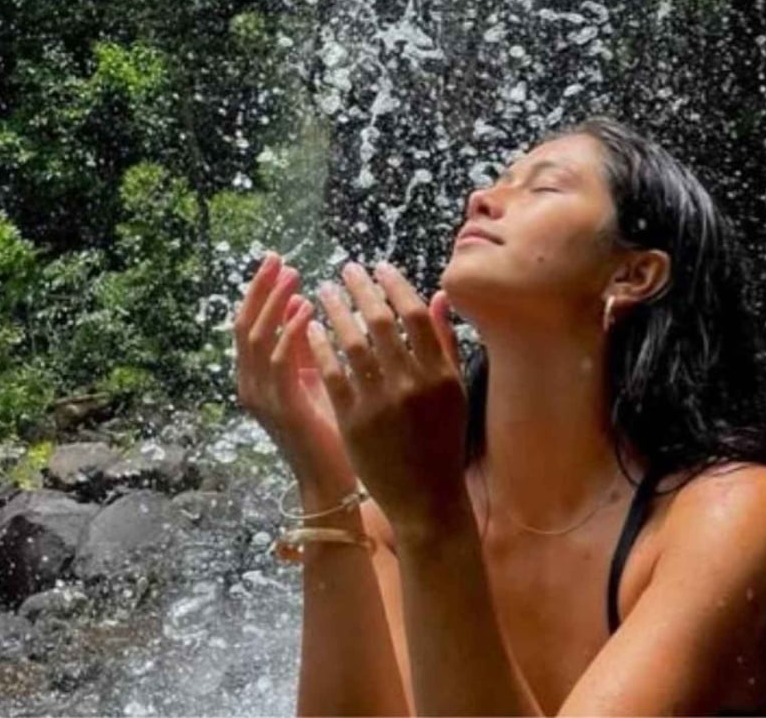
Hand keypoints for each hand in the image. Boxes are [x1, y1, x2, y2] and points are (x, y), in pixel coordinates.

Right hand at [233, 251, 354, 491]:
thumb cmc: (331, 429)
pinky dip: (290, 331)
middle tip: (278, 259)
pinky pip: (278, 362)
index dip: (260, 291)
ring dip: (274, 303)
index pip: (248, 324)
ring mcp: (261, 398)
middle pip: (244, 325)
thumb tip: (304, 300)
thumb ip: (306, 345)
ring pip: (256, 338)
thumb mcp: (315, 378)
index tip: (278, 261)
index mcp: (257, 377)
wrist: (333, 481)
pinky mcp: (281, 408)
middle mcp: (250, 386)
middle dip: (261, 289)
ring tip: (294, 275)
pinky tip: (307, 310)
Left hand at [305, 261, 469, 533]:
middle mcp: (412, 385)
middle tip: (345, 270)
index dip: (395, 286)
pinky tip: (312, 329)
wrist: (426, 498)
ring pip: (353, 344)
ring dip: (336, 311)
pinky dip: (321, 347)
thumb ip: (446, 343)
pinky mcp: (354, 421)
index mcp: (440, 374)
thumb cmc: (442, 441)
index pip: (415, 315)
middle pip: (382, 322)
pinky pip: (332, 374)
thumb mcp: (453, 392)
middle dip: (360, 290)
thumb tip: (438, 295)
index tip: (378, 268)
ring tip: (322, 292)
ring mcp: (381, 403)